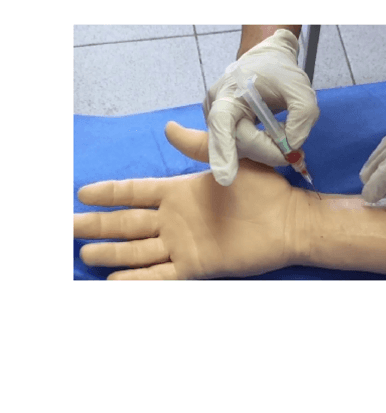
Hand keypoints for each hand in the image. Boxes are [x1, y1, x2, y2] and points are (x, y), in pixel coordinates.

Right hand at [74, 124, 307, 279]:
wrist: (289, 220)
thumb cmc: (264, 187)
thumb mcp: (229, 156)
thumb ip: (198, 145)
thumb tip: (168, 128)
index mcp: (179, 192)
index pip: (134, 192)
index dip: (108, 193)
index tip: (81, 193)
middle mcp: (175, 220)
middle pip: (126, 224)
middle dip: (97, 225)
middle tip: (69, 228)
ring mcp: (183, 244)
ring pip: (136, 251)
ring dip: (111, 254)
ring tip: (86, 255)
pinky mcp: (196, 266)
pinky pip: (159, 276)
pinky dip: (136, 280)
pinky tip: (114, 283)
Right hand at [203, 29, 318, 185]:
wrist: (268, 61)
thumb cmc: (281, 71)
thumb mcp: (301, 88)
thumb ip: (303, 116)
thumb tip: (292, 147)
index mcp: (229, 92)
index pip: (222, 123)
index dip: (223, 151)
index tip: (226, 178)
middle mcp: (216, 107)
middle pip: (237, 143)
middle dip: (268, 151)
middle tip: (296, 154)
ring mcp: (218, 121)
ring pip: (241, 149)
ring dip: (267, 149)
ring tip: (286, 132)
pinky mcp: (225, 131)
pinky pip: (243, 148)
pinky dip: (262, 147)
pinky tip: (275, 136)